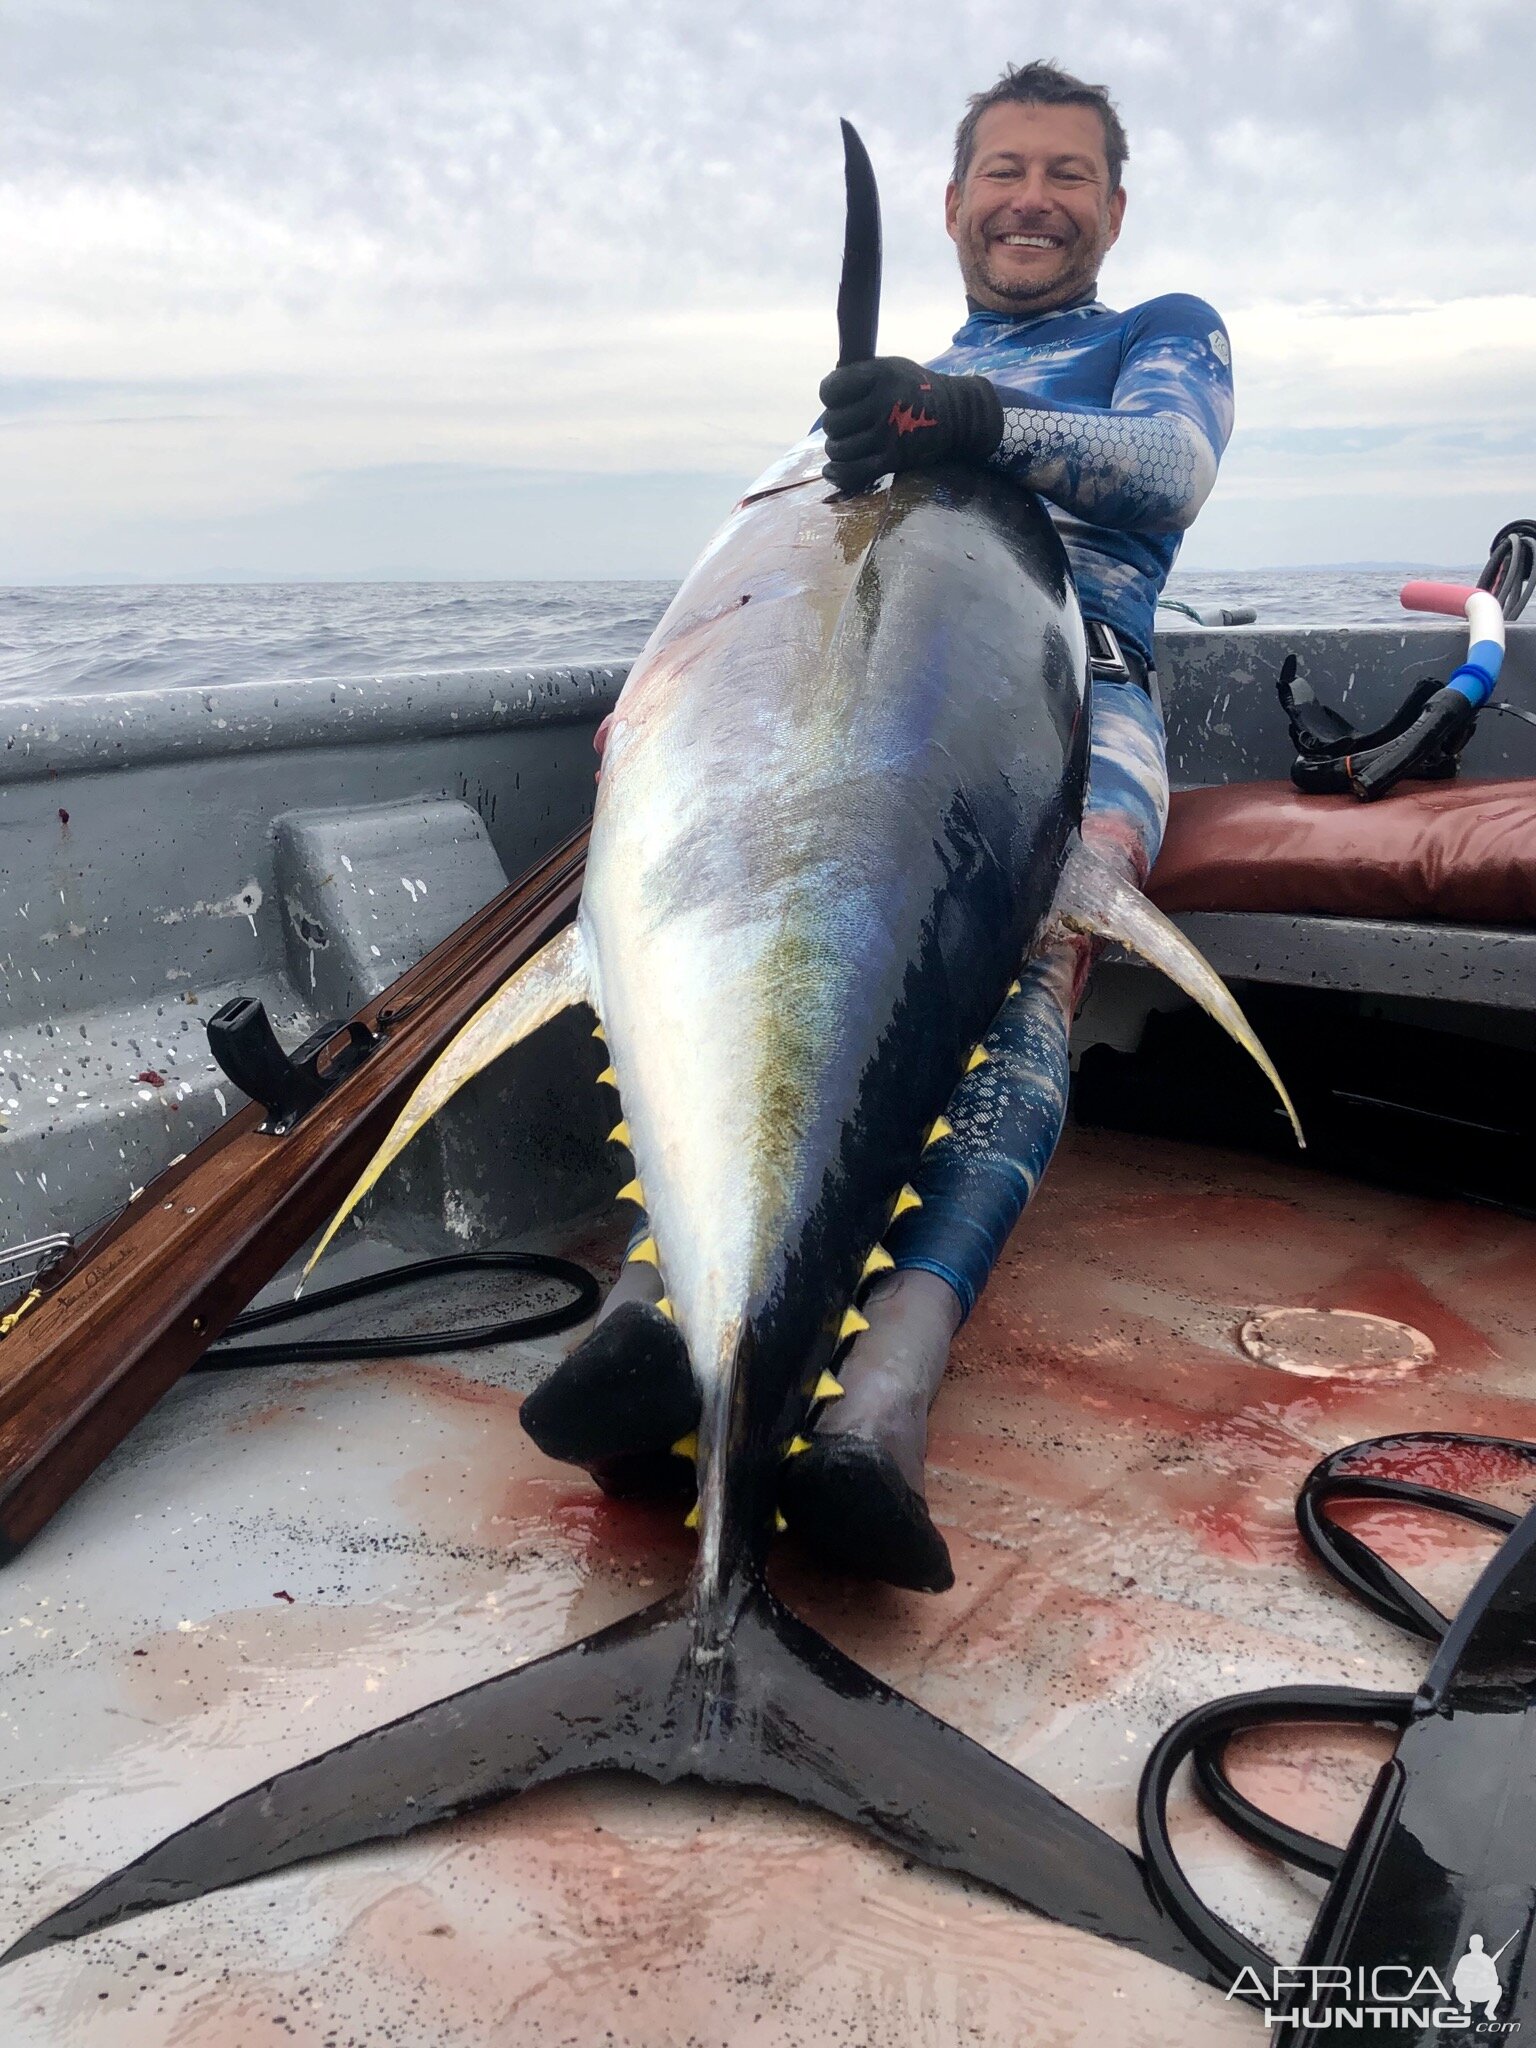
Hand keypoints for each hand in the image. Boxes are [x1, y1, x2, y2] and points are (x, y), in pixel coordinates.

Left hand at [818, 357, 1003, 494]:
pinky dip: (837, 474)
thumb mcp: (891, 367)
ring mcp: (888, 434)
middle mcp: (885, 402)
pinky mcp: (892, 460)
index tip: (840, 399)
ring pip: (838, 449)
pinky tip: (832, 470)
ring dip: (839, 449)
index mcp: (881, 374)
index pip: (830, 390)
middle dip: (837, 425)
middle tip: (851, 424)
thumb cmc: (915, 389)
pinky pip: (851, 473)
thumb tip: (825, 393)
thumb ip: (858, 375)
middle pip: (832, 423)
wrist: (957, 414)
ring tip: (850, 442)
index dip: (830, 396)